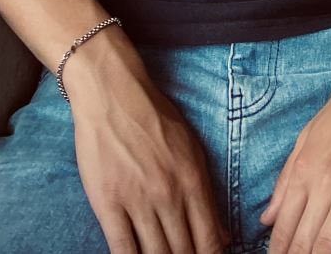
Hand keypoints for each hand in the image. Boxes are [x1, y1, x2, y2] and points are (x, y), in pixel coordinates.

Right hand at [66, 34, 227, 253]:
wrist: (113, 93)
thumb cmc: (154, 117)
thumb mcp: (191, 149)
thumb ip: (206, 195)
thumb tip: (222, 238)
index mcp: (193, 182)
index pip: (209, 242)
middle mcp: (169, 196)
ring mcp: (138, 201)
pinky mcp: (108, 204)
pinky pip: (123, 248)